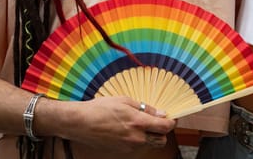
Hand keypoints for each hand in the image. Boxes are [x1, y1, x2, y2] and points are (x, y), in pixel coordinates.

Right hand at [44, 96, 176, 152]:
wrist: (80, 123)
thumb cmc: (100, 109)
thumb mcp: (125, 101)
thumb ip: (145, 108)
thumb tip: (160, 113)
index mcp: (138, 123)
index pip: (165, 127)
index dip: (171, 122)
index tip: (170, 117)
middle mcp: (136, 138)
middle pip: (161, 140)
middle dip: (162, 131)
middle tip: (157, 121)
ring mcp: (129, 147)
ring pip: (150, 145)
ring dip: (151, 136)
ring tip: (141, 124)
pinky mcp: (122, 152)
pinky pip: (138, 147)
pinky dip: (140, 140)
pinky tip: (130, 130)